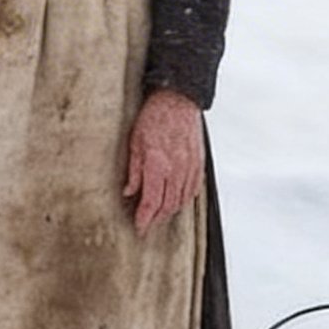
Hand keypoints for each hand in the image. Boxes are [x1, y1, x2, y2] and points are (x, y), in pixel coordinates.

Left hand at [124, 88, 205, 235]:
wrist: (178, 101)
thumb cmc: (154, 117)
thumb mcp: (134, 143)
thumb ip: (133, 171)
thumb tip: (129, 192)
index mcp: (157, 165)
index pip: (152, 202)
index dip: (145, 219)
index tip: (139, 227)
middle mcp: (176, 170)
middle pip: (167, 206)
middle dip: (156, 219)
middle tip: (146, 224)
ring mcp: (190, 168)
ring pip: (181, 201)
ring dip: (170, 212)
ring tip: (158, 216)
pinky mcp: (198, 164)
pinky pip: (193, 190)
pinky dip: (184, 200)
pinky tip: (177, 202)